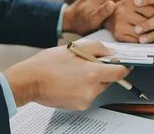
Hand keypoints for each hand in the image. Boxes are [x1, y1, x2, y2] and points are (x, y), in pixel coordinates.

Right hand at [4, 41, 129, 110]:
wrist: (29, 81)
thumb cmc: (47, 64)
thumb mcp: (75, 48)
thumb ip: (98, 48)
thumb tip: (111, 53)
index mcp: (92, 73)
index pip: (119, 73)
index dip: (124, 68)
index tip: (125, 65)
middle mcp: (91, 89)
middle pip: (108, 80)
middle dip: (102, 71)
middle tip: (88, 64)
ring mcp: (85, 100)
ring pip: (98, 88)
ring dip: (92, 80)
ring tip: (75, 73)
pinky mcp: (79, 106)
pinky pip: (88, 95)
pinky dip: (84, 88)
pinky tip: (71, 82)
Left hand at [62, 0, 130, 34]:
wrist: (69, 18)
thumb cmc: (82, 23)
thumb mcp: (92, 22)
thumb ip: (102, 13)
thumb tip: (112, 4)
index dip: (130, 3)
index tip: (131, 12)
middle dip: (127, 0)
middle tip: (126, 12)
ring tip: (121, 11)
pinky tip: (114, 7)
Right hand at [103, 0, 153, 41]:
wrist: (109, 16)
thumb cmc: (126, 9)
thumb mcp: (138, 3)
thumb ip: (152, 4)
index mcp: (129, 2)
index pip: (151, 11)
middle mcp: (123, 12)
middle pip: (147, 23)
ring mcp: (119, 24)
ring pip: (142, 33)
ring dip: (151, 35)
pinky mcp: (118, 35)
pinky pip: (135, 40)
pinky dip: (143, 41)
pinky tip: (147, 39)